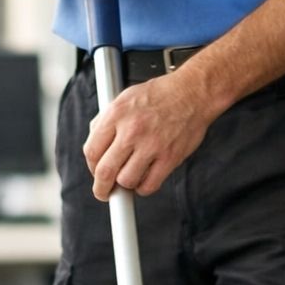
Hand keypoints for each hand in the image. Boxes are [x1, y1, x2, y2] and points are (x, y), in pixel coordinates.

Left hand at [84, 70, 214, 200]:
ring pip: (126, 181)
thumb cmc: (161, 95)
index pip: (91, 151)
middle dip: (101, 188)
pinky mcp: (169, 157)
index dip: (91, 167)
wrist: (193, 92)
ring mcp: (151, 145)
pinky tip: (144, 179)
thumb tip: (94, 142)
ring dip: (125, 185)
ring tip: (130, 177)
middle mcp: (132, 129)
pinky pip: (149, 185)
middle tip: (103, 191)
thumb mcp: (125, 98)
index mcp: (117, 114)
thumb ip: (106, 120)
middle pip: (105, 171)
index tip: (96, 172)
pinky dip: (143, 188)